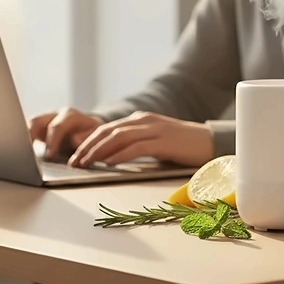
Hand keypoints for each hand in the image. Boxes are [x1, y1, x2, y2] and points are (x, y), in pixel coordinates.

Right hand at [28, 107, 104, 159]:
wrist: (91, 129)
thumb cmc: (92, 134)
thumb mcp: (94, 136)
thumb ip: (85, 138)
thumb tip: (74, 140)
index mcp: (71, 116)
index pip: (57, 126)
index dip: (52, 141)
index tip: (49, 156)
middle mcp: (56, 115)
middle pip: (37, 121)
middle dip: (31, 137)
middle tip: (28, 154)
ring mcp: (46, 120)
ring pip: (29, 125)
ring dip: (24, 138)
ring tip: (20, 153)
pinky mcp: (40, 129)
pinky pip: (27, 132)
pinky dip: (24, 141)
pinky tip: (21, 152)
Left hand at [68, 111, 213, 168]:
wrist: (210, 143)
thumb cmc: (181, 146)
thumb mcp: (154, 142)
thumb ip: (134, 144)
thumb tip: (109, 157)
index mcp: (140, 119)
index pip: (107, 129)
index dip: (88, 142)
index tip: (74, 156)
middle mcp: (144, 121)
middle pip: (108, 131)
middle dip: (87, 147)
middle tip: (74, 162)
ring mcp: (154, 129)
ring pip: (119, 137)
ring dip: (98, 151)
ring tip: (86, 163)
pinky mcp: (164, 141)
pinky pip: (137, 147)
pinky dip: (120, 155)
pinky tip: (108, 163)